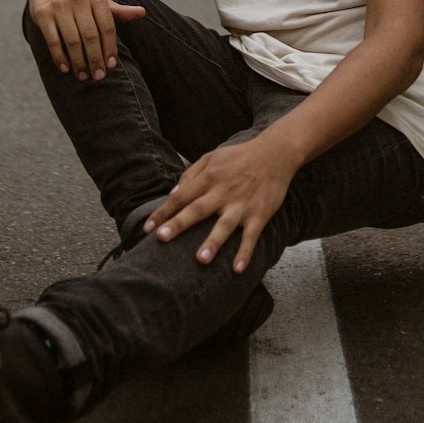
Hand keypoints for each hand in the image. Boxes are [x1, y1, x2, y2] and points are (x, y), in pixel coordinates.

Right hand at [28, 0, 143, 80]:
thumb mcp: (98, 0)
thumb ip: (118, 10)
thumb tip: (142, 13)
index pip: (107, 26)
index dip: (110, 48)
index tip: (111, 66)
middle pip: (90, 36)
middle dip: (95, 59)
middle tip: (98, 76)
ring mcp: (59, 5)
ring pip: (72, 40)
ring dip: (78, 62)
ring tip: (83, 76)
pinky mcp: (42, 14)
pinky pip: (53, 40)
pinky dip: (60, 57)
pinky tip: (65, 69)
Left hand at [145, 139, 296, 272]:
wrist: (276, 153)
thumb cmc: (239, 156)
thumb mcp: (212, 157)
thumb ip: (190, 174)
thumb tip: (172, 194)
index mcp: (209, 177)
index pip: (181, 196)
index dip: (163, 212)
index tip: (147, 229)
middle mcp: (223, 192)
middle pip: (198, 210)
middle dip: (179, 225)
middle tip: (162, 239)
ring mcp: (242, 205)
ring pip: (224, 225)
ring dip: (212, 242)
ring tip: (200, 260)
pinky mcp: (259, 214)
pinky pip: (251, 236)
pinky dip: (245, 252)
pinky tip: (237, 269)